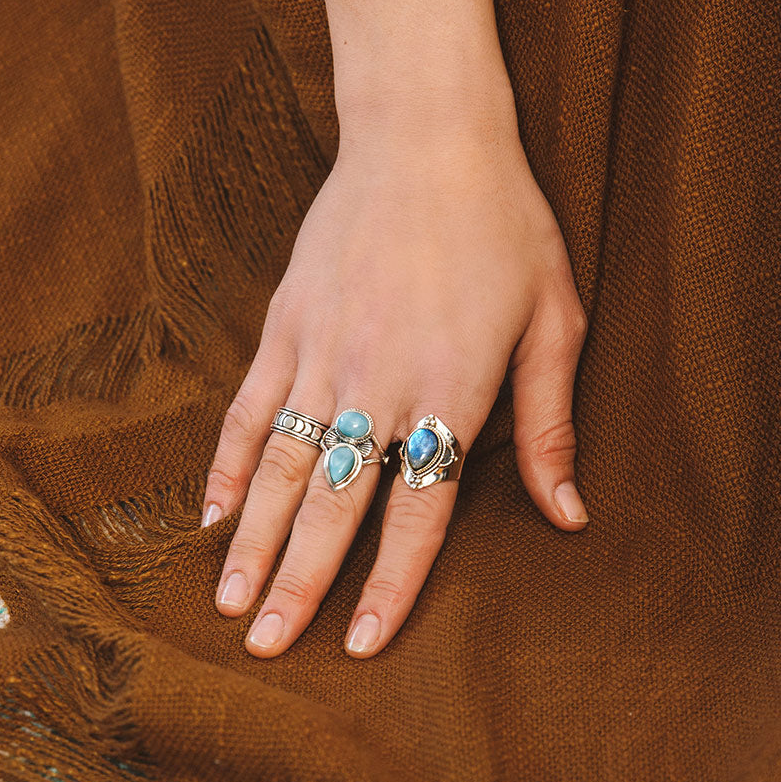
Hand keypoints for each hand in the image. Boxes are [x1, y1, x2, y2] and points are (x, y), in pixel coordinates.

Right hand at [200, 118, 588, 658]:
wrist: (427, 134)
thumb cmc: (504, 226)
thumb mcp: (554, 320)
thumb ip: (551, 425)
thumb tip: (570, 515)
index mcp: (449, 390)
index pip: (418, 512)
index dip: (390, 585)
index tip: (359, 644)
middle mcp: (377, 384)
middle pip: (333, 503)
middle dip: (299, 583)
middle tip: (267, 647)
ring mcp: (320, 354)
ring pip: (278, 466)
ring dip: (252, 540)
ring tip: (229, 602)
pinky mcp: (283, 326)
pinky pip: (246, 408)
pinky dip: (226, 465)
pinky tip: (210, 514)